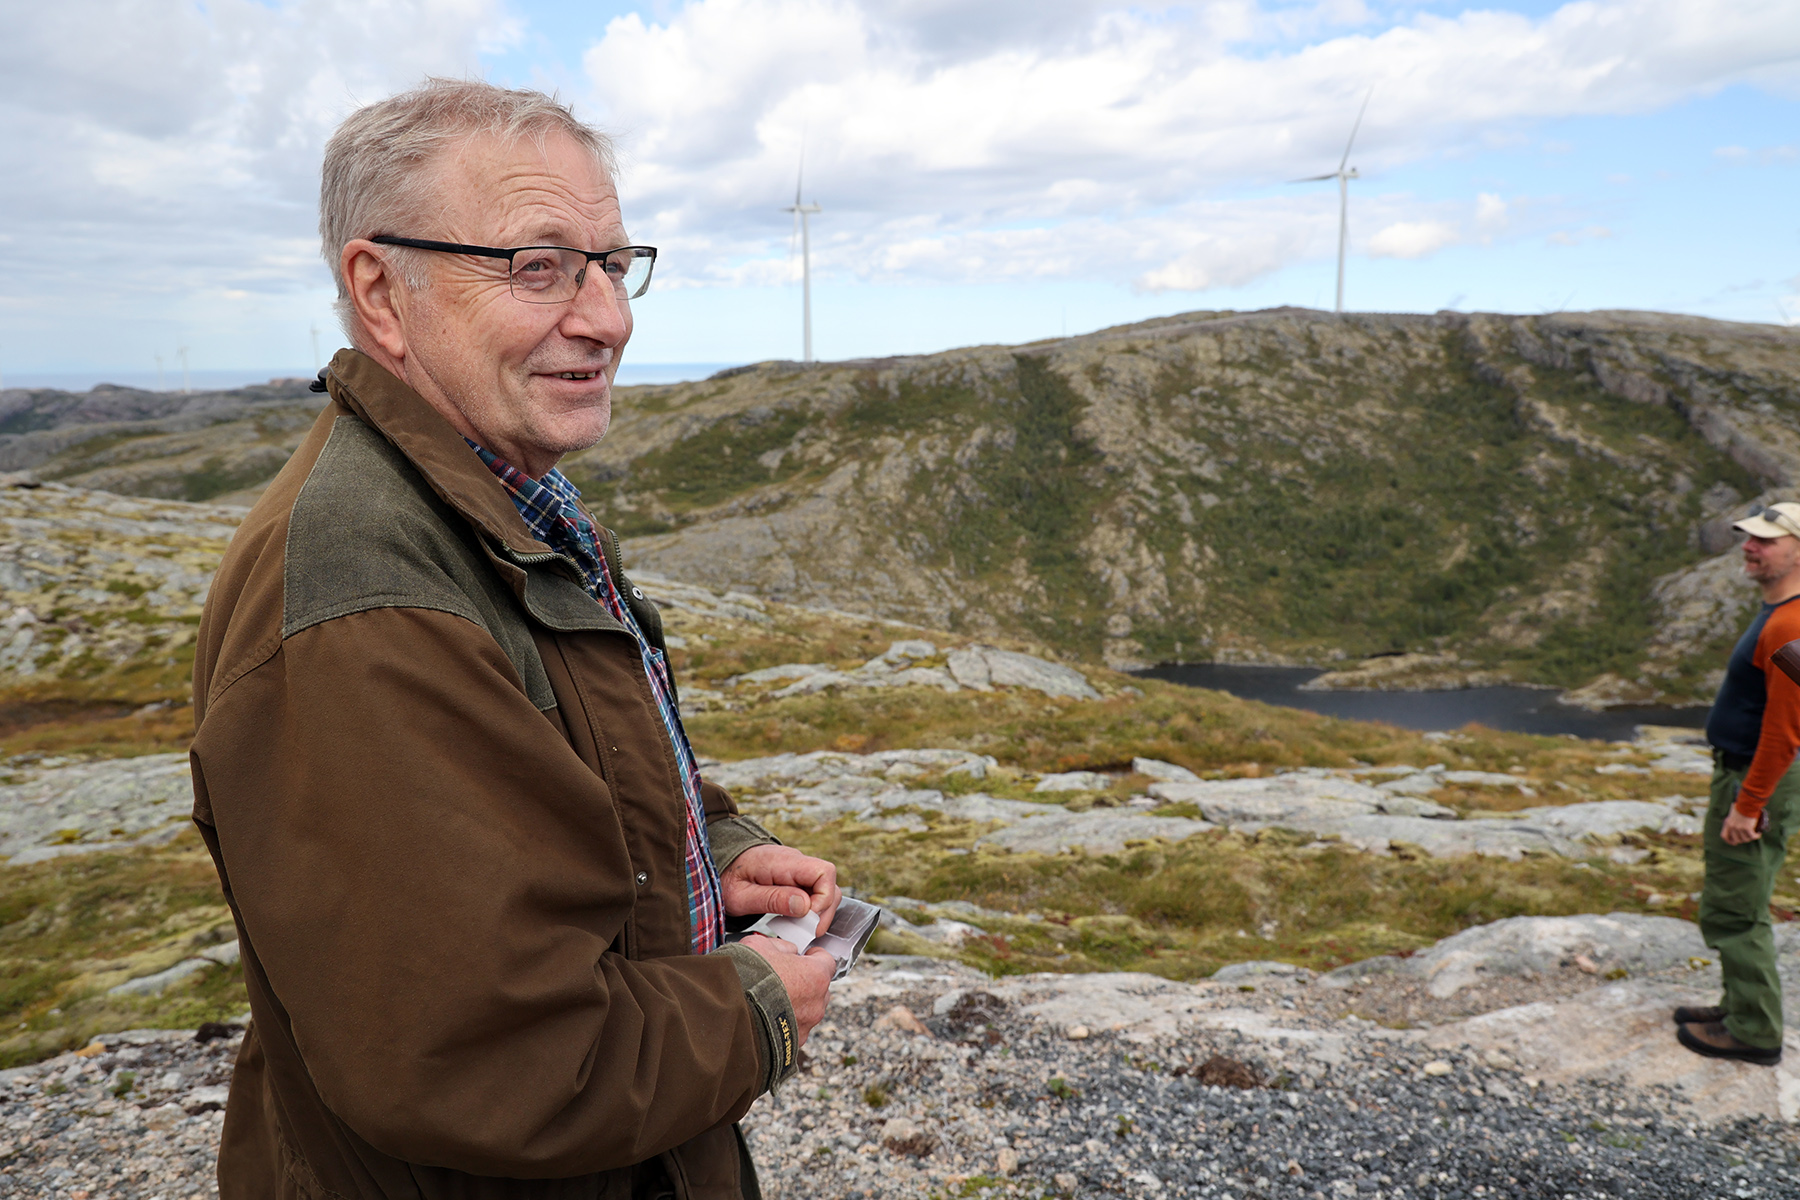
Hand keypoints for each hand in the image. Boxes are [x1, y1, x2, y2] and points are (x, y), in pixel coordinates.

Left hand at [720, 844, 840, 932]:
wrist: (718, 865)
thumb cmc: (727, 879)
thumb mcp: (741, 896)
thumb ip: (771, 900)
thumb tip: (804, 905)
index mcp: (782, 862)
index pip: (824, 872)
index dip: (823, 899)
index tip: (807, 919)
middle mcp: (795, 862)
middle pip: (830, 884)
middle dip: (823, 912)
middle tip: (805, 932)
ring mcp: (797, 870)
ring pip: (825, 891)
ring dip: (817, 914)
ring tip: (798, 929)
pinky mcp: (796, 879)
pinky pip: (813, 894)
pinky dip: (809, 911)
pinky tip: (794, 923)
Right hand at [740, 933, 833, 1043]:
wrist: (726, 1012)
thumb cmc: (745, 977)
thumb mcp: (761, 945)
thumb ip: (781, 947)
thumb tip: (788, 951)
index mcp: (815, 975)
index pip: (827, 961)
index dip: (815, 957)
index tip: (807, 956)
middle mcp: (816, 1003)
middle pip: (819, 988)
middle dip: (805, 983)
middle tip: (784, 978)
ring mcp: (805, 1025)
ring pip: (807, 1011)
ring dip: (795, 1005)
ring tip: (771, 1000)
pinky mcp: (792, 1044)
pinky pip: (794, 1029)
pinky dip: (784, 1024)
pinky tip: (766, 1016)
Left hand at [1722, 809, 1763, 844]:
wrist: (1746, 804)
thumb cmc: (1741, 806)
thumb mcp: (1733, 814)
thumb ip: (1733, 820)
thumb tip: (1737, 824)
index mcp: (1727, 823)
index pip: (1724, 836)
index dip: (1729, 841)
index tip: (1734, 842)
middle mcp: (1732, 827)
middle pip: (1737, 840)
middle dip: (1743, 840)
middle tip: (1747, 837)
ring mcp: (1739, 828)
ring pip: (1745, 839)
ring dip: (1750, 838)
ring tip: (1753, 834)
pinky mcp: (1747, 828)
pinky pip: (1753, 836)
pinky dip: (1756, 836)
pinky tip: (1759, 834)